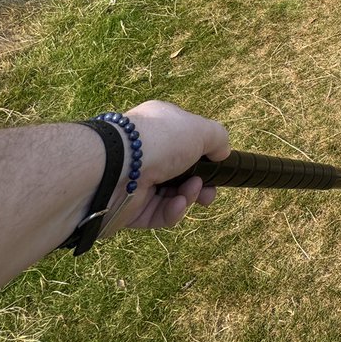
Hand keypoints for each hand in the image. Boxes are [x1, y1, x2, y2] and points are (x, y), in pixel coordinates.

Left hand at [104, 100, 230, 234]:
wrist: (118, 167)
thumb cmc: (162, 140)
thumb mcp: (201, 129)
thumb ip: (218, 138)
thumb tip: (222, 153)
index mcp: (161, 127)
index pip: (185, 141)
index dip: (204, 155)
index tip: (218, 165)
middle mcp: (148, 153)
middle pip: (182, 172)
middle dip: (201, 183)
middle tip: (209, 191)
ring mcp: (138, 181)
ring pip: (172, 195)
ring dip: (188, 196)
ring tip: (190, 193)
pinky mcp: (130, 208)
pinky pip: (158, 214)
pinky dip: (172, 211)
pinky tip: (177, 204)